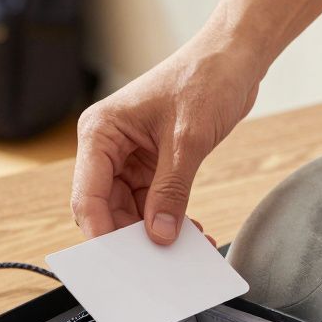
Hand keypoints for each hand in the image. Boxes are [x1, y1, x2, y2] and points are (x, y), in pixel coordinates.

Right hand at [70, 35, 260, 244]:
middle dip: (131, 237)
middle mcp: (108, 146)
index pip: (88, 195)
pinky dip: (169, 220)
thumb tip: (160, 234)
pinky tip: (191, 233)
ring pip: (130, 211)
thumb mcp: (188, 140)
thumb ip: (171, 190)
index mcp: (101, 132)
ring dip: (154, 233)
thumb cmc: (205, 78)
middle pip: (106, 209)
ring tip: (183, 249)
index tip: (121, 261)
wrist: (233, 57)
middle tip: (157, 264)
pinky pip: (153, 203)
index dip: (101, 232)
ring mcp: (129, 156)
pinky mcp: (152, 163)